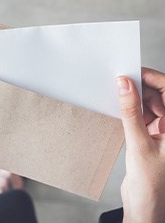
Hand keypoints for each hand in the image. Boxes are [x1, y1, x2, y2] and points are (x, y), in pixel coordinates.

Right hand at [117, 67, 164, 222]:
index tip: (132, 72)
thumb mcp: (139, 143)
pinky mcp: (150, 135)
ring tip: (117, 95)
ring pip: (149, 105)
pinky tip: (120, 110)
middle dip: (140, 88)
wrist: (144, 205)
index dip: (152, 79)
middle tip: (119, 82)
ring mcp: (162, 131)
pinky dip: (131, 111)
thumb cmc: (151, 183)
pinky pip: (141, 116)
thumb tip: (125, 86)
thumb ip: (131, 112)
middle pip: (158, 96)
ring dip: (134, 100)